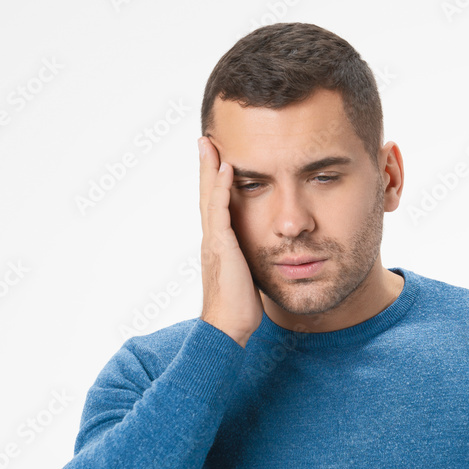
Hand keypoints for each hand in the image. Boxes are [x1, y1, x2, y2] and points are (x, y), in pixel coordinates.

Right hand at [197, 136, 263, 347]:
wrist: (229, 328)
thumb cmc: (241, 308)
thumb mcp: (248, 276)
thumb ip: (250, 261)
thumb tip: (264, 256)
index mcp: (219, 244)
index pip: (216, 205)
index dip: (215, 182)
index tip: (217, 158)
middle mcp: (213, 238)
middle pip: (207, 194)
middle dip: (207, 166)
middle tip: (205, 139)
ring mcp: (214, 241)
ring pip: (210, 197)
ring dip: (210, 169)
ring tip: (210, 143)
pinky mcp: (221, 247)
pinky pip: (220, 212)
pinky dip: (222, 189)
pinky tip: (228, 170)